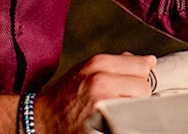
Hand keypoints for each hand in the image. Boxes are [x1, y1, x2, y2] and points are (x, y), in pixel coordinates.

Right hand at [37, 52, 155, 133]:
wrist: (39, 120)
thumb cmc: (65, 95)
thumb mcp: (87, 70)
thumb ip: (118, 63)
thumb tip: (149, 61)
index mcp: (97, 63)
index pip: (142, 66)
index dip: (138, 77)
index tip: (129, 85)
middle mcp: (99, 81)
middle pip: (143, 86)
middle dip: (136, 95)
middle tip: (118, 101)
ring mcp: (100, 105)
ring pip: (139, 105)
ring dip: (131, 110)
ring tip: (114, 111)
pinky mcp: (101, 125)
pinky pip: (128, 122)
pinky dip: (125, 122)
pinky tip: (112, 122)